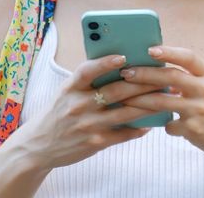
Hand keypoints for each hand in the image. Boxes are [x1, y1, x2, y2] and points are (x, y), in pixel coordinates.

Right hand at [18, 54, 163, 169]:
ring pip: (125, 113)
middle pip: (116, 91)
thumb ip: (87, 81)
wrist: (38, 147)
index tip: (124, 56)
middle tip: (163, 77)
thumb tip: (121, 64)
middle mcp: (79, 105)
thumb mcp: (66, 92)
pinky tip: (151, 123)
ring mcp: (88, 125)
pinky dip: (138, 128)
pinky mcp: (95, 143)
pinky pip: (123, 134)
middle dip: (143, 83)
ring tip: (165, 97)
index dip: (105, 63)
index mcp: (71, 88)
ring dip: (148, 105)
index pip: (88, 70)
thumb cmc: (58, 113)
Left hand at [118, 46, 203, 159]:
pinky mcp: (194, 130)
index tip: (150, 50)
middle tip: (126, 73)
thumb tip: (159, 72)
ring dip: (140, 100)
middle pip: (170, 76)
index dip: (169, 52)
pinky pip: (169, 125)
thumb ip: (190, 79)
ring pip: (162, 102)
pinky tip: (160, 126)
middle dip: (144, 74)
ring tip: (125, 99)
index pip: (188, 57)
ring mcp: (199, 110)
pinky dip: (163, 125)